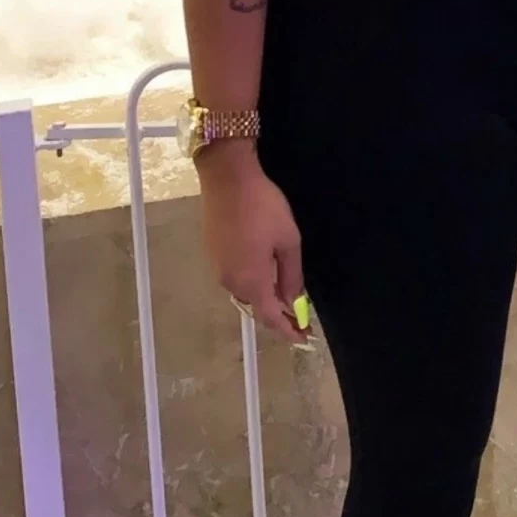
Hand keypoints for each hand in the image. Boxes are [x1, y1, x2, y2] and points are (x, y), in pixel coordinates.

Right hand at [195, 144, 309, 345]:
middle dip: (277, 314)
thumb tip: (293, 302)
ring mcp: (218, 268)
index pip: (271, 318)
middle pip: (256, 307)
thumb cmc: (263, 208)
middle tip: (298, 315)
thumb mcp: (288, 241)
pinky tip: (264, 271)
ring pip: (245, 291)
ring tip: (284, 294)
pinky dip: (252, 281)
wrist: (227, 178)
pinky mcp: (212, 254)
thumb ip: (291, 276)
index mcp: (251, 281)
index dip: (288, 331)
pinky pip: (236, 277)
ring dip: (264, 296)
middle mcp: (230, 281)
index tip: (304, 339)